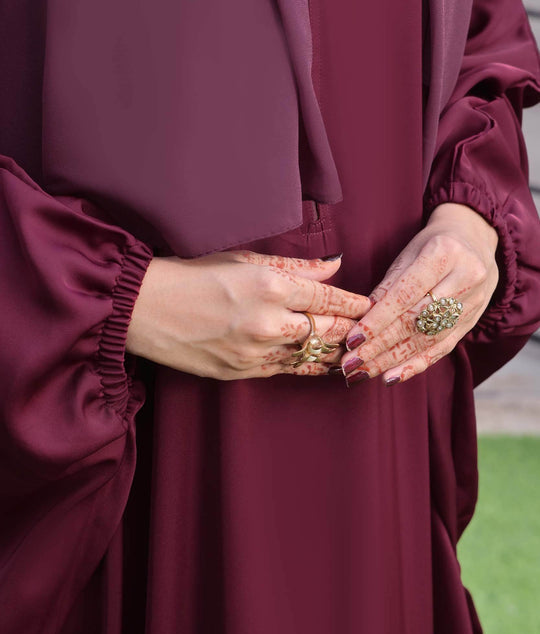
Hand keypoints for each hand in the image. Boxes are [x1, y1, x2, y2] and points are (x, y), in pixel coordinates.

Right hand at [126, 250, 370, 379]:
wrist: (145, 308)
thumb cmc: (192, 275)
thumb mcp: (244, 260)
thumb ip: (295, 265)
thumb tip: (335, 263)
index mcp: (269, 286)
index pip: (328, 298)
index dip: (354, 303)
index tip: (369, 304)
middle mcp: (267, 322)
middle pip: (329, 331)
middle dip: (353, 330)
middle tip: (372, 330)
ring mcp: (254, 352)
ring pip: (311, 357)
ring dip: (336, 354)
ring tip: (356, 351)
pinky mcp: (241, 373)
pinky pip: (286, 371)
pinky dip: (307, 367)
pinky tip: (323, 365)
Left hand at [341, 203, 499, 385]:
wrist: (475, 241)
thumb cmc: (431, 246)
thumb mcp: (408, 254)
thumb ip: (387, 286)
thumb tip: (360, 320)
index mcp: (444, 253)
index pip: (405, 295)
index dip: (377, 321)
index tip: (352, 341)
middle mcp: (465, 278)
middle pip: (417, 321)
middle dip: (380, 346)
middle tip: (351, 364)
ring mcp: (474, 302)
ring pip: (428, 339)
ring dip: (393, 360)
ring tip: (364, 373)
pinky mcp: (473, 321)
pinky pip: (443, 348)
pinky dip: (415, 365)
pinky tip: (391, 377)